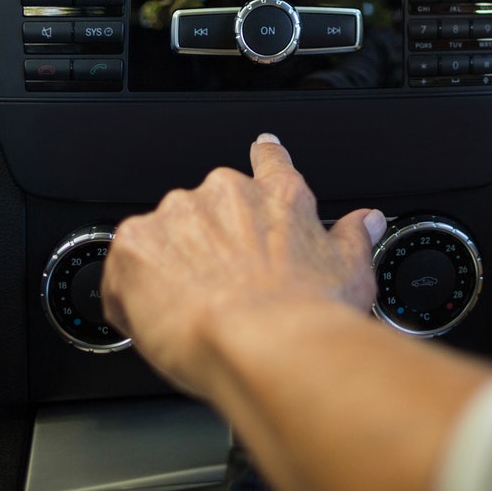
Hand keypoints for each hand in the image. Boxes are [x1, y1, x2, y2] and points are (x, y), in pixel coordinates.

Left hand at [101, 134, 385, 397]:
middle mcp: (226, 193)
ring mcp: (178, 214)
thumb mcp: (351, 272)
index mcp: (279, 196)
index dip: (266, 157)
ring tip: (191, 313)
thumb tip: (368, 221)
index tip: (262, 148)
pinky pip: (124, 270)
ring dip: (171, 269)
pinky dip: (132, 295)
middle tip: (221, 292)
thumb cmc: (306, 314)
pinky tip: (156, 321)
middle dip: (209, 246)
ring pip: (165, 240)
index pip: (270, 162)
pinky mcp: (135, 244)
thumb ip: (354, 238)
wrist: (261, 342)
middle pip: (209, 210)